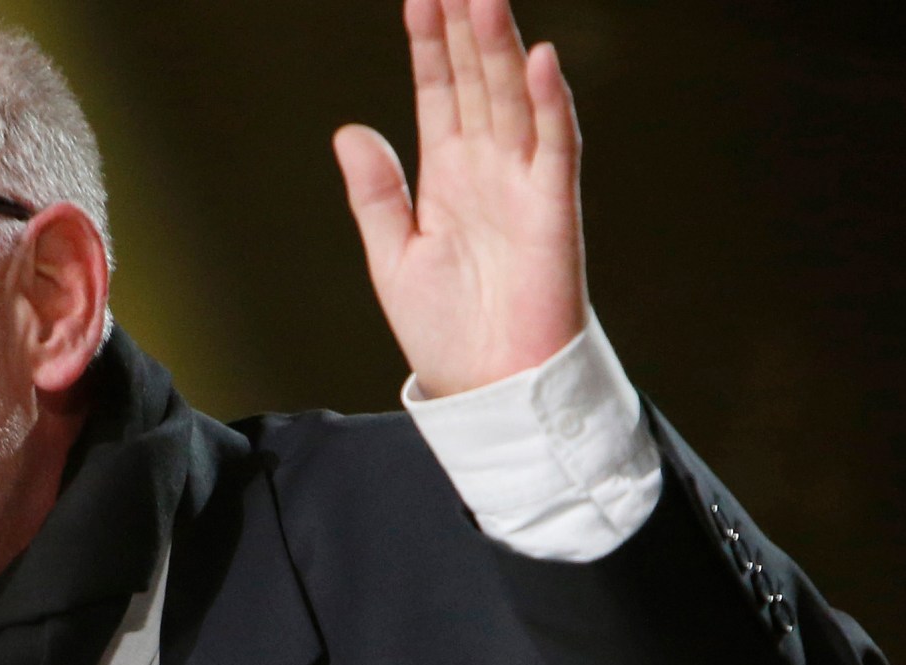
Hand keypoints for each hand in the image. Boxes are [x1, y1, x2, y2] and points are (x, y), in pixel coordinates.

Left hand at [335, 0, 586, 397]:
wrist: (488, 388)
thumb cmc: (449, 333)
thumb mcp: (392, 257)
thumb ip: (375, 193)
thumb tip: (350, 131)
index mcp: (448, 176)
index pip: (440, 91)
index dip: (430, 44)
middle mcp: (488, 169)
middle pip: (477, 79)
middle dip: (465, 25)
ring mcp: (523, 184)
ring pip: (512, 98)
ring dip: (501, 47)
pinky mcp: (553, 210)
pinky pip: (556, 147)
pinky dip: (549, 104)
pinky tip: (539, 60)